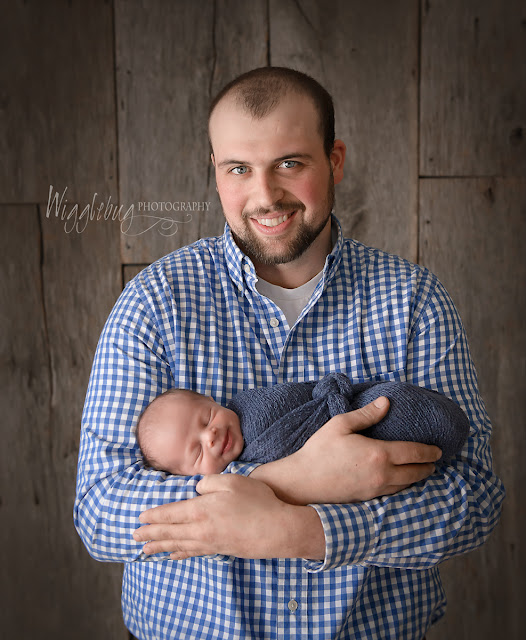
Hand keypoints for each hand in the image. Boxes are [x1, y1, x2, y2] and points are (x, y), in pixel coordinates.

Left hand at [133, 474, 324, 560]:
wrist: (277, 529)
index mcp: (200, 509)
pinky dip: (179, 554)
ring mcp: (209, 542)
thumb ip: (209, 482)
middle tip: (134, 537)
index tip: (140, 517)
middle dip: (150, 534)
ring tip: (145, 550)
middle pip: (169, 532)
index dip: (154, 516)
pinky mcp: (219, 549)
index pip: (170, 513)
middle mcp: (200, 529)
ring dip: (160, 546)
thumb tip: (197, 488)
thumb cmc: (256, 501)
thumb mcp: (232, 481)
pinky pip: (193, 553)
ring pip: (178, 545)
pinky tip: (172, 556)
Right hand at [251, 397, 441, 504]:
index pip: (413, 453)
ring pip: (406, 486)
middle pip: (415, 473)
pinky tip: (401, 482)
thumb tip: (386, 402)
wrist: (303, 482)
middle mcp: (382, 475)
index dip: (429, 451)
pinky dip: (403, 487)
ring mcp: (375, 490)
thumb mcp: (340, 424)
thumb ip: (366, 414)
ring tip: (423, 471)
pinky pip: (393, 494)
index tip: (439, 449)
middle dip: (428, 466)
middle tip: (435, 461)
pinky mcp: (367, 500)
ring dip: (417, 478)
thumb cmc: (319, 450)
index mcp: (379, 454)